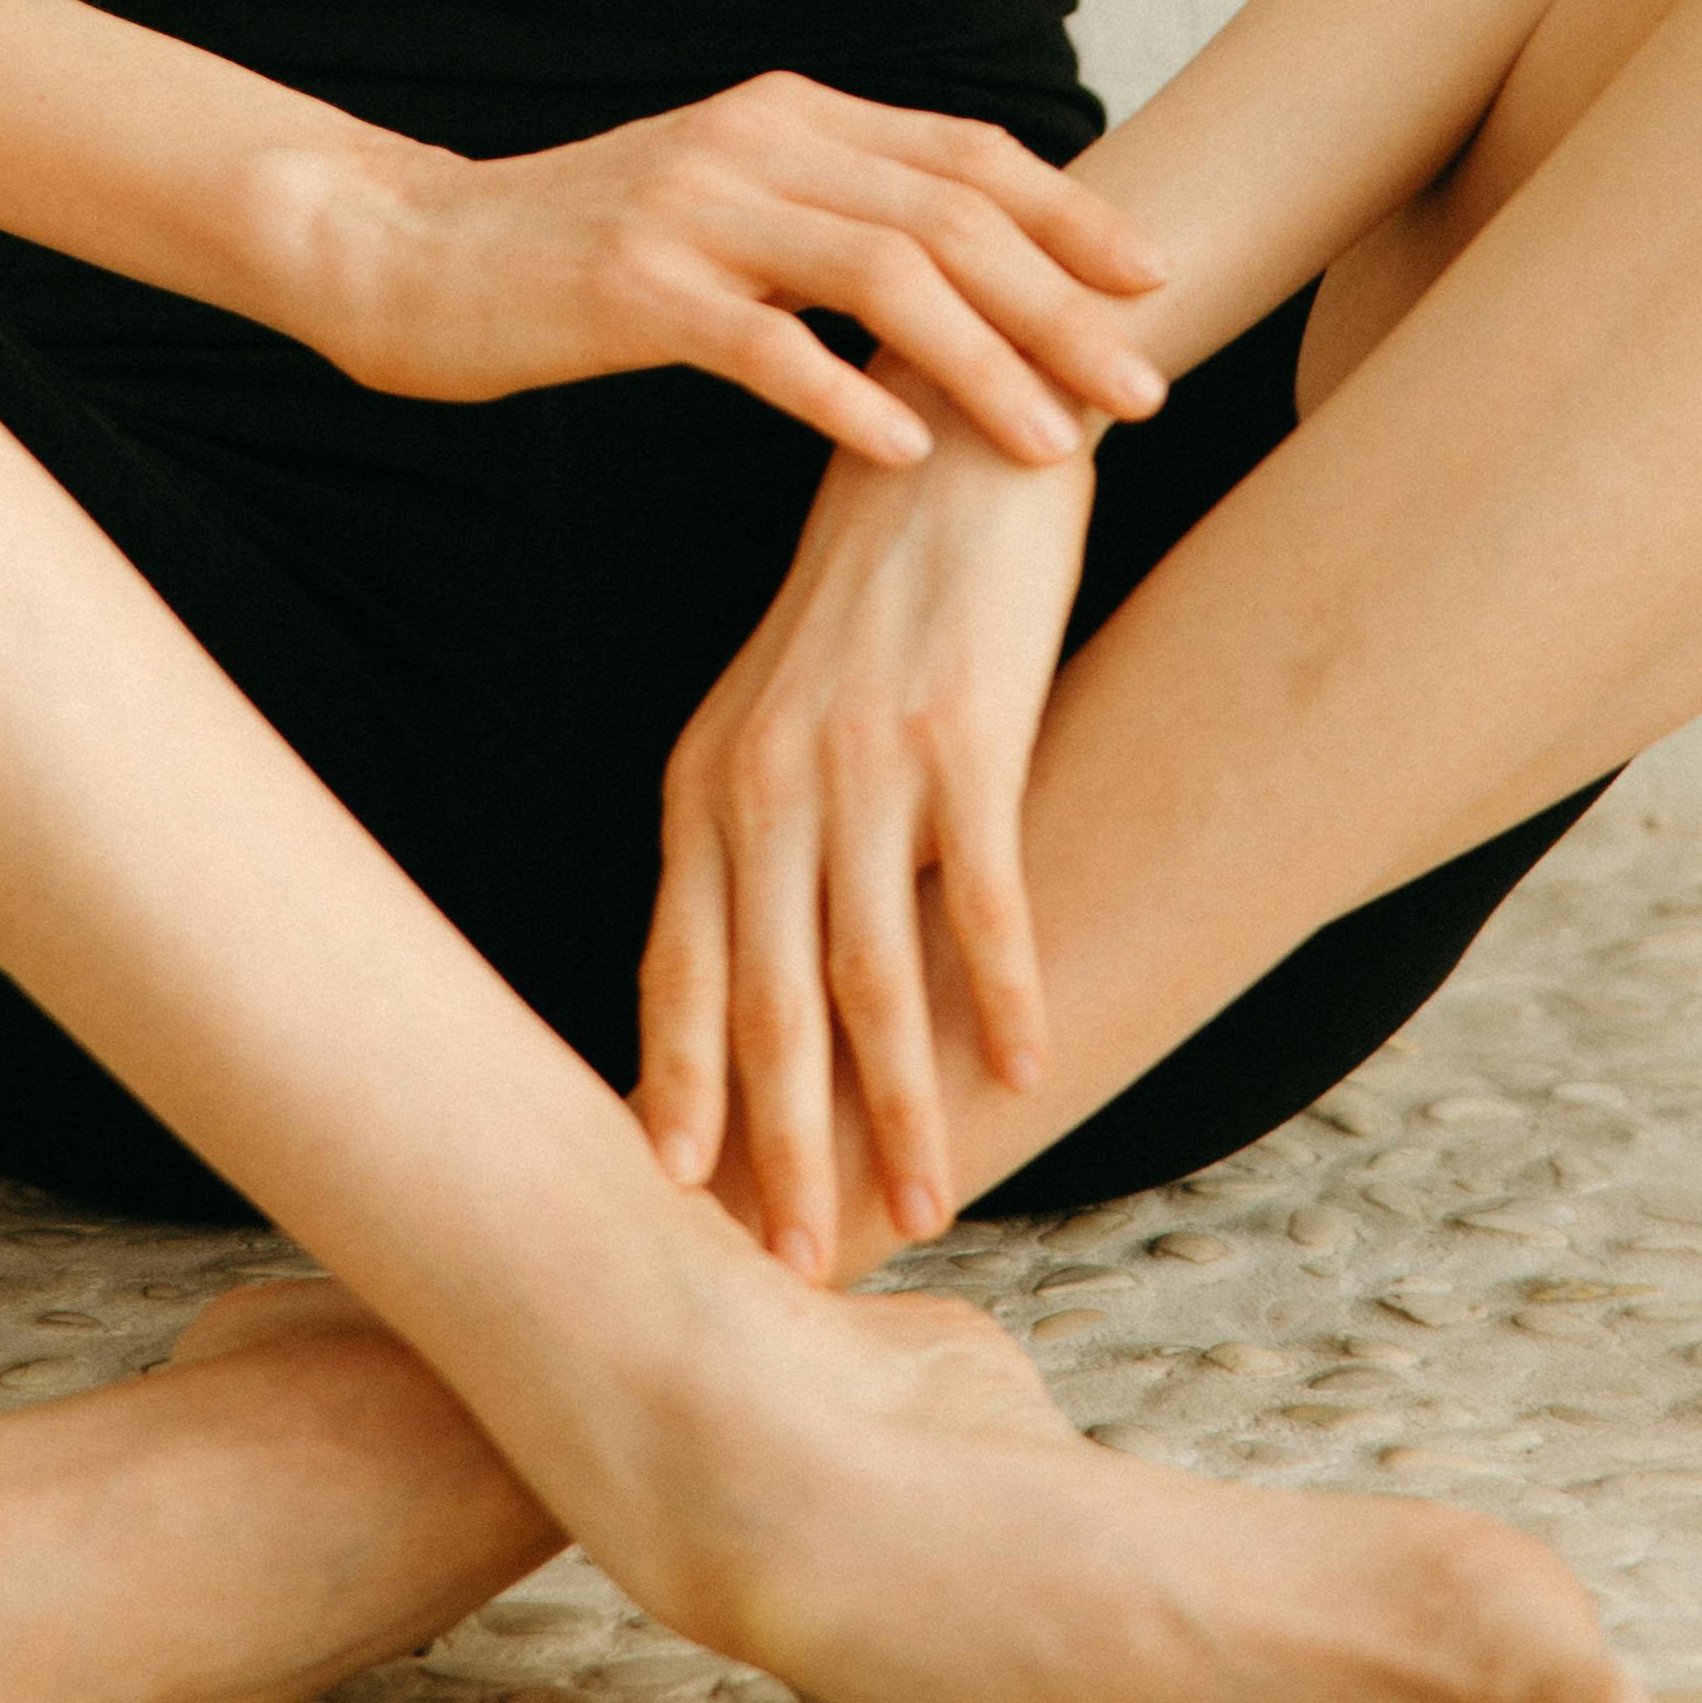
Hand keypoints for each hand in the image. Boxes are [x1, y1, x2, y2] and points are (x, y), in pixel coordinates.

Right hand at [311, 74, 1162, 470]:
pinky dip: (846, 393)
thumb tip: (969, 271)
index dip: (1070, 215)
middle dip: (1063, 305)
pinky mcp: (630, 285)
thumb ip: (829, 214)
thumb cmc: (573, 250)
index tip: (1154, 283)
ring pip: (882, 273)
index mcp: (788, 115)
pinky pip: (763, 341)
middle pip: (950, 215)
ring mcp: (692, 208)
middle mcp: (754, 141)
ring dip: (986, 362)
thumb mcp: (721, 204)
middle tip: (1142, 391)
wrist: (404, 248)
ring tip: (1056, 442)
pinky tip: (906, 453)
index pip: (965, 153)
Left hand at [637, 425, 1096, 1265]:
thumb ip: (752, 843)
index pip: (675, 972)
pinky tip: (1026, 1067)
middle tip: (797, 1264)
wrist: (948, 438)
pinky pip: (985, 893)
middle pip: (763, 1001)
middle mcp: (763, 782)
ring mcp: (862, 760)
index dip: (679, 1094)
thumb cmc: (869, 601)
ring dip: (900, 1106)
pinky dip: (1005, 989)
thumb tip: (746, 995)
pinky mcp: (965, 731)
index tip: (684, 1206)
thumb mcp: (776, 717)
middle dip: (780, 1146)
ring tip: (926, 1204)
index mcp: (704, 786)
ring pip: (871, 973)